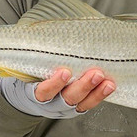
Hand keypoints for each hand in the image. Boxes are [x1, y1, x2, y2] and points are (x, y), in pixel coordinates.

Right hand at [0, 66, 114, 117]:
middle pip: (67, 98)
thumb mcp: (26, 67)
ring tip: (108, 82)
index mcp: (34, 94)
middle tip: (95, 74)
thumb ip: (34, 55)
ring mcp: (65, 107)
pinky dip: (100, 95)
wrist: (29, 97)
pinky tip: (110, 86)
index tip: (64, 72)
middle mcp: (51, 104)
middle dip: (83, 86)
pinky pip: (90, 103)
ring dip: (96, 92)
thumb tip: (39, 29)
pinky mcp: (77, 107)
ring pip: (82, 103)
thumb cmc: (30, 75)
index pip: (43, 92)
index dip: (53, 84)